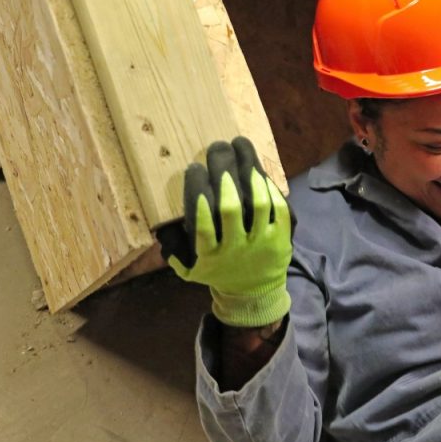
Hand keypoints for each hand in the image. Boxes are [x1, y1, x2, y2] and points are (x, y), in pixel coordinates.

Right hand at [157, 137, 291, 326]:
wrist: (254, 294)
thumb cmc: (218, 272)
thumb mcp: (190, 268)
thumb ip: (173, 248)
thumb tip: (158, 224)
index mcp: (208, 254)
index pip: (201, 221)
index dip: (197, 193)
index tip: (193, 167)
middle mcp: (235, 248)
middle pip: (229, 207)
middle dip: (223, 173)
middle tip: (217, 148)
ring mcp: (261, 243)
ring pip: (258, 204)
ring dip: (249, 172)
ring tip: (240, 148)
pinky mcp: (281, 238)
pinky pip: (278, 209)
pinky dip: (270, 189)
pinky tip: (259, 171)